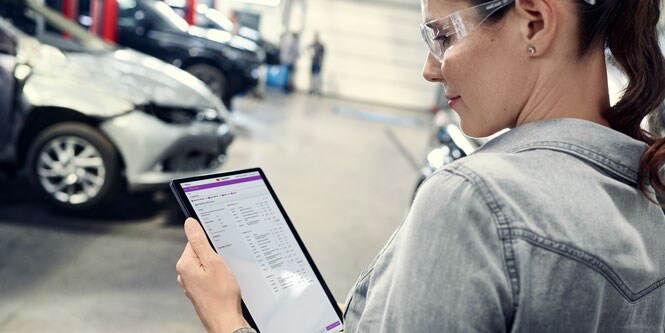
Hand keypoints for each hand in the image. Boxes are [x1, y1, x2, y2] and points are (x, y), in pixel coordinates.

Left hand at [176, 218, 248, 332]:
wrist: (225, 321)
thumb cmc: (222, 296)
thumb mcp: (214, 263)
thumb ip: (200, 241)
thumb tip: (190, 224)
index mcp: (184, 265)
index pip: (195, 241)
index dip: (210, 244)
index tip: (219, 250)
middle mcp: (184, 274)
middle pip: (200, 253)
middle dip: (213, 256)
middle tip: (224, 265)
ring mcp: (191, 284)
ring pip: (205, 266)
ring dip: (216, 268)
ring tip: (224, 277)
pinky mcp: (198, 291)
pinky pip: (207, 276)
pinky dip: (216, 277)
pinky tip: (223, 284)